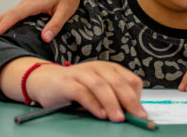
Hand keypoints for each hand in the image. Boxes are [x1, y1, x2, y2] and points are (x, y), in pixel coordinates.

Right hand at [0, 0, 100, 41]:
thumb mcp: (66, 11)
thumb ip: (56, 24)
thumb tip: (45, 38)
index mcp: (33, 4)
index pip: (14, 15)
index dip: (3, 25)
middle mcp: (25, 4)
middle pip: (4, 16)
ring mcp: (24, 6)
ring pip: (4, 16)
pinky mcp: (26, 9)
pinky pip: (10, 17)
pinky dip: (1, 25)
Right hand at [27, 61, 146, 121]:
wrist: (45, 80)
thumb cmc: (76, 86)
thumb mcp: (99, 89)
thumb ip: (113, 96)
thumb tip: (132, 114)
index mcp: (109, 69)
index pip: (130, 79)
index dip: (137, 96)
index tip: (140, 113)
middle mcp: (98, 68)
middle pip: (118, 82)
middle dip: (129, 101)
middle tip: (136, 117)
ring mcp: (82, 73)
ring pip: (102, 86)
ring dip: (112, 103)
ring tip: (119, 118)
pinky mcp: (67, 83)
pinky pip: (82, 92)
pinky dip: (93, 104)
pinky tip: (100, 114)